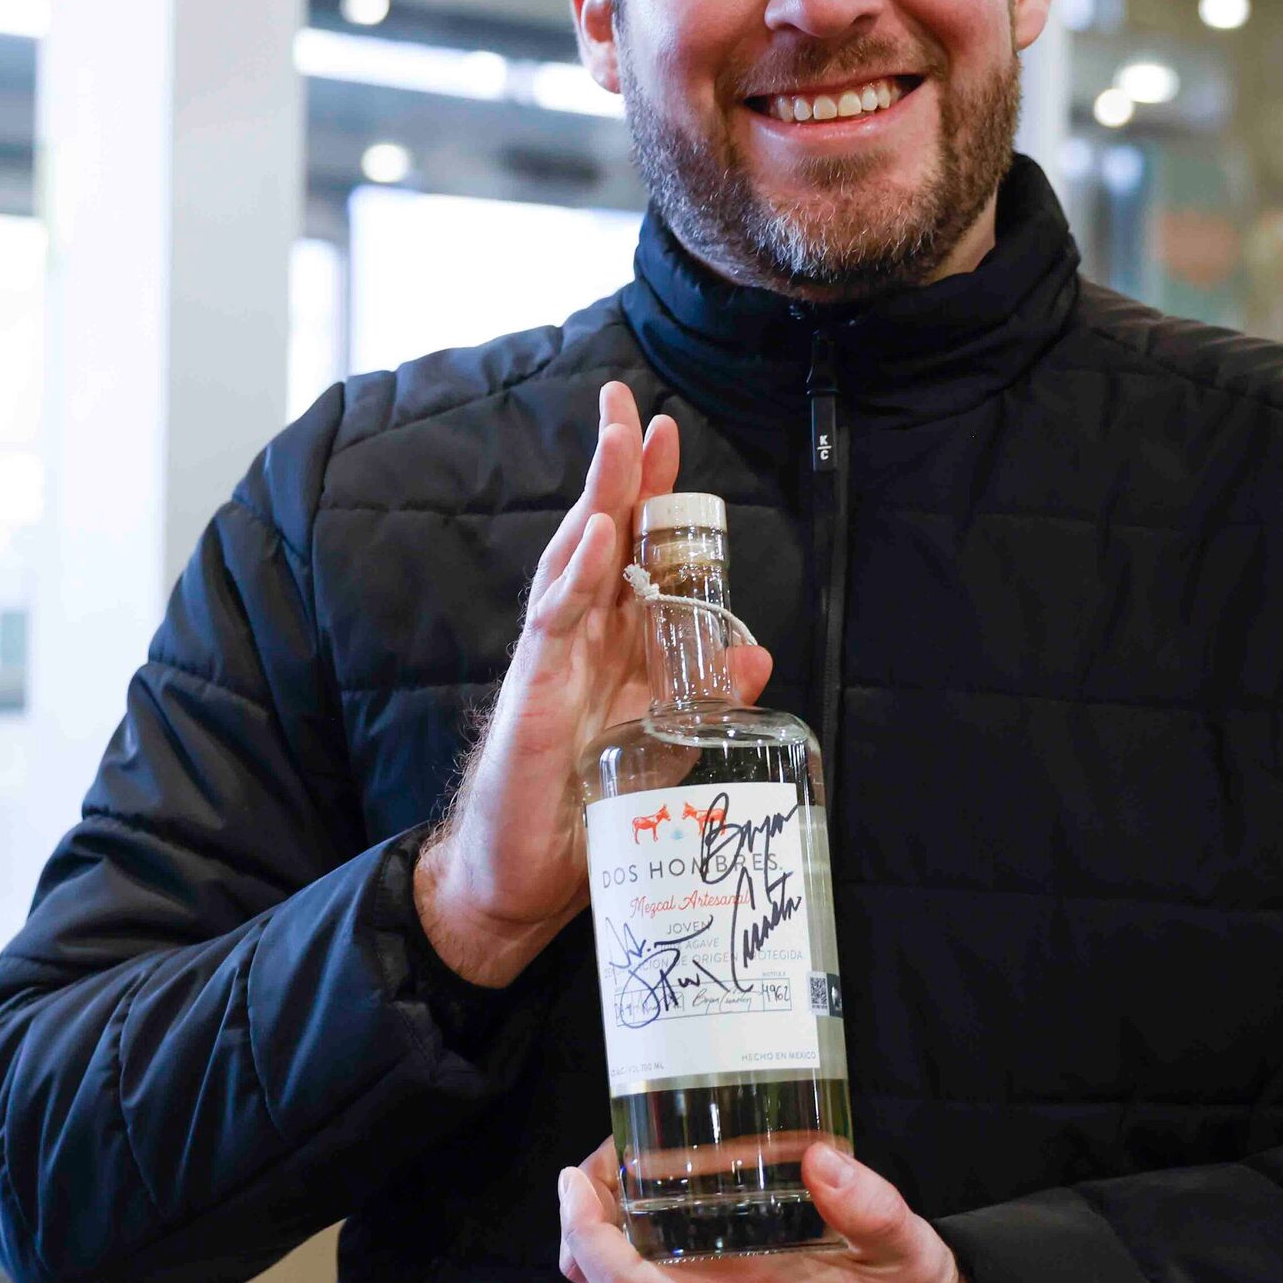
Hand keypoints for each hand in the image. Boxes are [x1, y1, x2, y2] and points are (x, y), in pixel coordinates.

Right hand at [414, 380, 772, 986]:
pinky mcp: (534, 691)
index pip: (635, 549)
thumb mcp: (668, 741)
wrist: (523, 877)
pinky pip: (555, 619)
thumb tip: (758, 652)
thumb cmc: (584, 806)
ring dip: (599, 497)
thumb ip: (708, 694)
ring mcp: (551, 656)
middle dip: (618, 468)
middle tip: (632, 405)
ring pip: (574, 558)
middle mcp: (578, 635)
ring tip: (619, 440)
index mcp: (611, 640)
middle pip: (600, 533)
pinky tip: (598, 535)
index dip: (651, 491)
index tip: (668, 431)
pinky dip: (577, 573)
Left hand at [557, 1136, 992, 1282]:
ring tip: (629, 1167)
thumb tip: (820, 1157)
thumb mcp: (904, 1244)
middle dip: (583, 1221)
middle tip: (605, 1156)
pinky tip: (664, 1202)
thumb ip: (865, 1202)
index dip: (585, 1234)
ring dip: (607, 1234)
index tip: (575, 1180)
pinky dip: (636, 1250)